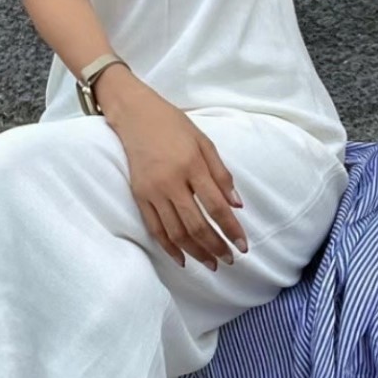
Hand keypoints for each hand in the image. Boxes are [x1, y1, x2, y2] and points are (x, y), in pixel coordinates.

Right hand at [97, 74, 248, 270]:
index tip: (243, 246)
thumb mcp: (204, 141)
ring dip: (195, 252)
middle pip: (196, 225)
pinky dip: (169, 247)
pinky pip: (154, 228)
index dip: (231, 229)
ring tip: (211, 264)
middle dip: (215, 246)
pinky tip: (182, 259)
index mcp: (192, 165)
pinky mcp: (139, 195)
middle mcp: (171, 182)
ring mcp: (153, 191)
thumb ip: (221, 174)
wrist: (135, 114)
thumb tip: (236, 205)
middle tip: (229, 260)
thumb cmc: (174, 124)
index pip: (216, 206)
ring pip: (175, 232)